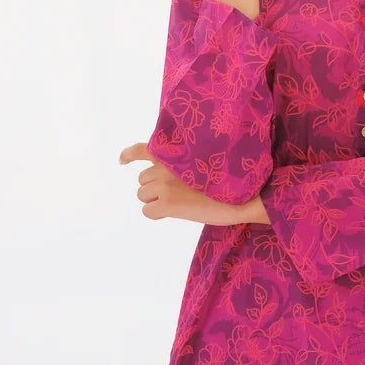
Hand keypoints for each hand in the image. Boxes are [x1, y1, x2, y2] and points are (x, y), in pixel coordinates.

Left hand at [118, 142, 243, 224]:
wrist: (242, 197)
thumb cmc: (227, 184)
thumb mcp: (203, 164)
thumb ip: (180, 166)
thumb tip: (162, 179)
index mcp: (177, 154)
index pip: (144, 149)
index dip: (130, 155)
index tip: (122, 161)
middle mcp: (167, 165)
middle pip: (143, 180)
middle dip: (154, 188)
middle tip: (177, 194)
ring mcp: (165, 183)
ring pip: (142, 195)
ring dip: (155, 202)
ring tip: (179, 203)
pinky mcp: (167, 202)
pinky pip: (147, 211)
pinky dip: (158, 215)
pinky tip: (175, 213)